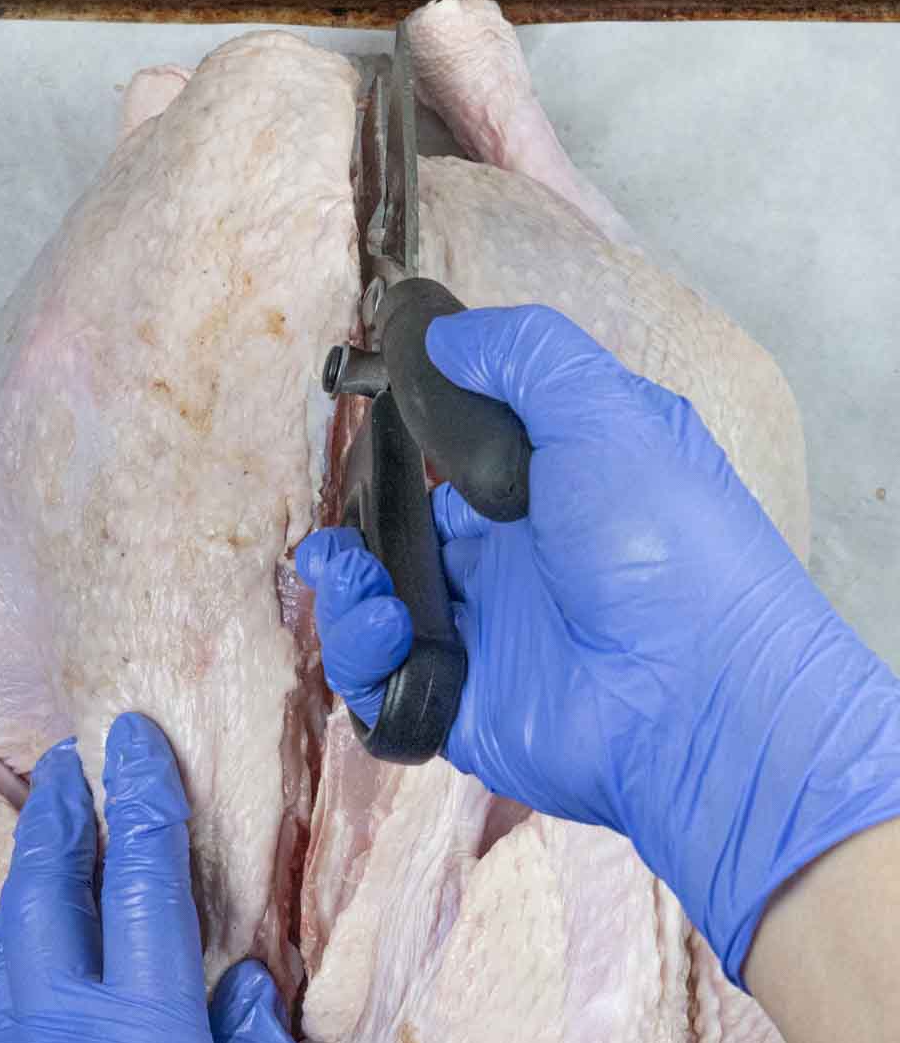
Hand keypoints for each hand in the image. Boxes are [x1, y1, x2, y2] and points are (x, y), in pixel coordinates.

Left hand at [0, 716, 326, 1042]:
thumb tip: (241, 988)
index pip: (142, 889)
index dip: (143, 803)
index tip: (134, 739)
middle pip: (51, 896)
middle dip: (60, 816)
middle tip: (71, 758)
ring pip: (14, 942)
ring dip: (33, 868)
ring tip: (50, 819)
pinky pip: (10, 992)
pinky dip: (24, 931)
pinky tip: (43, 931)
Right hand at [298, 305, 899, 987]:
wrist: (701, 694)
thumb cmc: (668, 540)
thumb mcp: (606, 412)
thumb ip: (523, 355)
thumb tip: (440, 335)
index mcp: (550, 494)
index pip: (456, 466)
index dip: (405, 449)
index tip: (366, 429)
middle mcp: (515, 565)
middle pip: (405, 541)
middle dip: (358, 530)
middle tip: (341, 528)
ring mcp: (488, 639)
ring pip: (380, 610)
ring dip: (346, 588)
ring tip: (351, 574)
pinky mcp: (464, 707)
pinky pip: (383, 683)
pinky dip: (361, 653)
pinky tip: (386, 626)